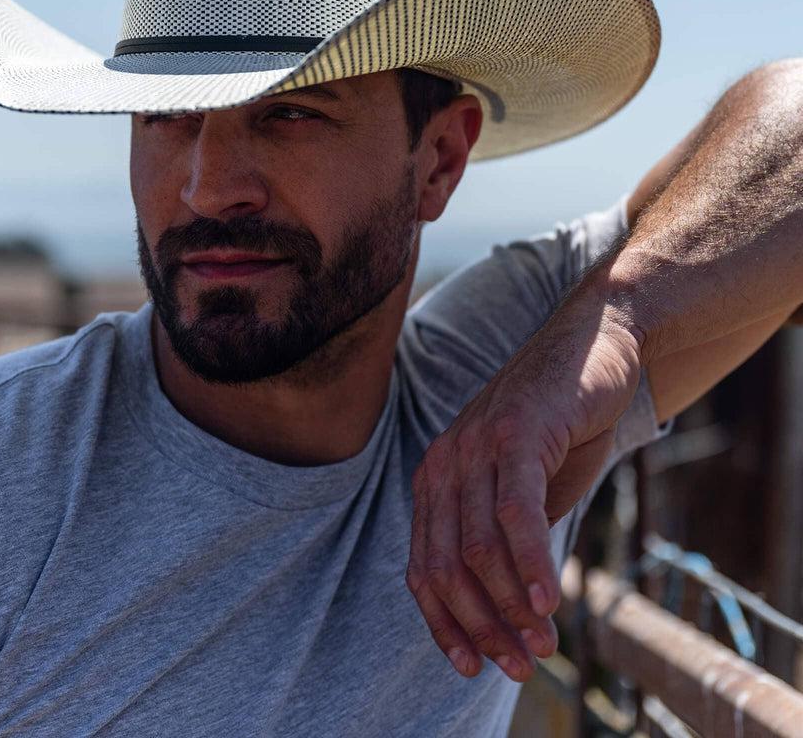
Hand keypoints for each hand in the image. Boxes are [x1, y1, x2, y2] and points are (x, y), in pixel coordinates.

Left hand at [405, 293, 643, 681]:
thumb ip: (507, 542)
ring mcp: (475, 444)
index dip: (446, 625)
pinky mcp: (515, 432)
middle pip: (447, 566)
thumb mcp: (525, 493)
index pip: (424, 569)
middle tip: (521, 666)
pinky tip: (547, 600)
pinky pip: (514, 510)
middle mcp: (445, 463)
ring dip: (510, 606)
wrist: (592, 350)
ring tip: (544, 646)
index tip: (474, 667)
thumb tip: (508, 617)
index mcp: (437, 481)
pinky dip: (528, 562)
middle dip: (482, 626)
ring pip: (479, 546)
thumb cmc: (558, 428)